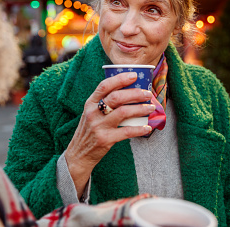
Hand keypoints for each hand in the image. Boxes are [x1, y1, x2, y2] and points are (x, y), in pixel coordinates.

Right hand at [64, 72, 153, 196]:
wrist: (78, 154)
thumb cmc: (89, 130)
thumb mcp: (91, 113)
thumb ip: (104, 103)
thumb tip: (129, 91)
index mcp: (90, 103)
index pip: (104, 86)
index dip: (120, 79)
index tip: (134, 75)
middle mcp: (93, 112)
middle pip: (117, 97)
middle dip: (135, 93)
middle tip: (148, 94)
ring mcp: (99, 126)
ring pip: (123, 112)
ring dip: (140, 108)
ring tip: (151, 107)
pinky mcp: (105, 139)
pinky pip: (126, 132)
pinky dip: (139, 129)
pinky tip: (147, 127)